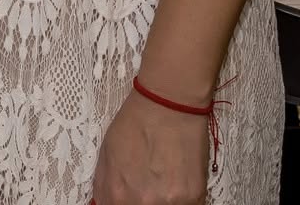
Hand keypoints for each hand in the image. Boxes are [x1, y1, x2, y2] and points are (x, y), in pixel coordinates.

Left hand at [89, 88, 209, 204]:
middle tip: (148, 188)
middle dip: (142, 202)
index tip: (128, 199)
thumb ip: (105, 189)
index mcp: (117, 195)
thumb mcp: (106, 156)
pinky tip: (176, 182)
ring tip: (162, 183)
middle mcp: (143, 204)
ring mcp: (171, 203)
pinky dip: (180, 201)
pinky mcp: (194, 197)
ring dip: (163, 203)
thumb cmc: (136, 124)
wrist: (168, 105)